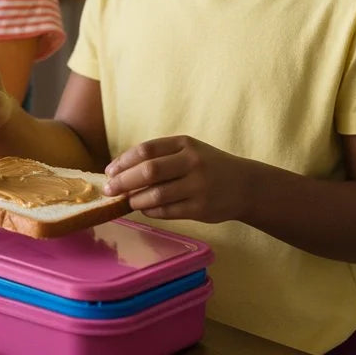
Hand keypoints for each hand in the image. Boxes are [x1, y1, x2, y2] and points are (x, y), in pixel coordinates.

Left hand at [104, 136, 254, 222]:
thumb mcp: (188, 151)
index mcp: (185, 144)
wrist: (246, 186)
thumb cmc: (208, 166)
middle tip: (108, 190)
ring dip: (135, 199)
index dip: (123, 161)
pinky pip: (167, 211)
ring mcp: (198, 186)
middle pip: (148, 171)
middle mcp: (192, 162)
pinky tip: (145, 208)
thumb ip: (159, 157)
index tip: (109, 171)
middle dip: (123, 181)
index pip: (146, 150)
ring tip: (127, 201)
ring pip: (156, 194)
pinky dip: (150, 210)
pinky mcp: (201, 208)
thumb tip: (121, 171)